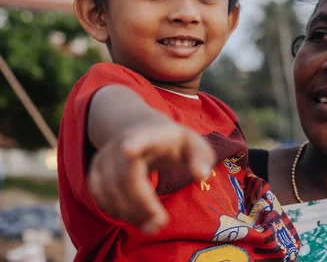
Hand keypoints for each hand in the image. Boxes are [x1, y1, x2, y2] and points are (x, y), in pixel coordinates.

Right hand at [88, 123, 215, 234]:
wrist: (143, 131)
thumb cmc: (174, 143)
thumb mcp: (194, 144)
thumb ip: (202, 157)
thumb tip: (201, 175)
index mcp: (150, 135)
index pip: (141, 137)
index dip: (135, 143)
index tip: (129, 149)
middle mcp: (122, 143)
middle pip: (126, 176)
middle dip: (142, 203)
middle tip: (161, 223)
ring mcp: (105, 157)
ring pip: (110, 191)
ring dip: (130, 213)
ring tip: (153, 225)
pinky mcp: (95, 172)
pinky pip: (101, 198)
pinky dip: (118, 213)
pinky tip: (137, 219)